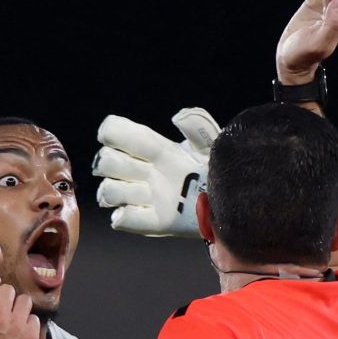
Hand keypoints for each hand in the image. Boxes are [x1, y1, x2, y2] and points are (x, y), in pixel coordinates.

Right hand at [0, 280, 39, 338]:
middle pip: (8, 290)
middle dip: (7, 297)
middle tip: (6, 306)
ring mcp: (17, 325)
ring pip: (24, 300)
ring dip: (20, 307)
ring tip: (17, 317)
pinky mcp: (32, 335)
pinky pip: (34, 318)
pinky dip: (29, 323)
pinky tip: (23, 331)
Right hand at [94, 109, 220, 237]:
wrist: (230, 205)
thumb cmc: (217, 173)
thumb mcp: (211, 147)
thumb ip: (198, 128)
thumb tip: (179, 115)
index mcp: (157, 151)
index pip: (119, 133)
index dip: (111, 132)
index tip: (109, 135)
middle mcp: (145, 174)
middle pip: (106, 162)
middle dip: (111, 163)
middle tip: (138, 170)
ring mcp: (147, 199)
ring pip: (109, 191)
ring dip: (117, 192)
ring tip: (143, 193)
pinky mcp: (154, 223)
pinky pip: (124, 220)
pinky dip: (124, 216)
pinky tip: (137, 211)